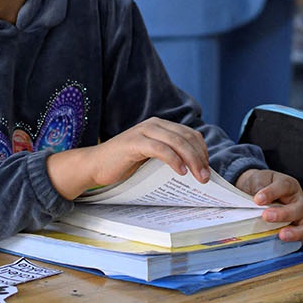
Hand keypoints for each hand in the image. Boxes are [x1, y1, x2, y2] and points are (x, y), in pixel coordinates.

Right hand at [53, 117, 211, 197]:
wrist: (95, 166)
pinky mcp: (134, 143)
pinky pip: (160, 149)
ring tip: (198, 177)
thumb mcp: (151, 158)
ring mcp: (143, 131)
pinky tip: (180, 172)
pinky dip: (173, 160)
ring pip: (177, 142)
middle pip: (186, 137)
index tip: (207, 168)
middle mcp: (154, 124)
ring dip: (191, 160)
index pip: (190, 134)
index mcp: (160, 126)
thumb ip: (169, 156)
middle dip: (200, 158)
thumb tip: (195, 170)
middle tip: (206, 177)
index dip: (202, 151)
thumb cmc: (124, 165)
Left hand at [234, 169, 302, 246]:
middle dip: (283, 213)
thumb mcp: (252, 181)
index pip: (283, 186)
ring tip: (282, 235)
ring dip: (297, 231)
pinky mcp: (301, 230)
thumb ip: (251, 187)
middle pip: (298, 207)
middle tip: (266, 216)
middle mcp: (297, 201)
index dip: (272, 192)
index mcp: (286, 185)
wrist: (254, 193)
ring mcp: (301, 216)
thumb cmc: (257, 187)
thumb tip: (246, 197)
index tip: (258, 199)